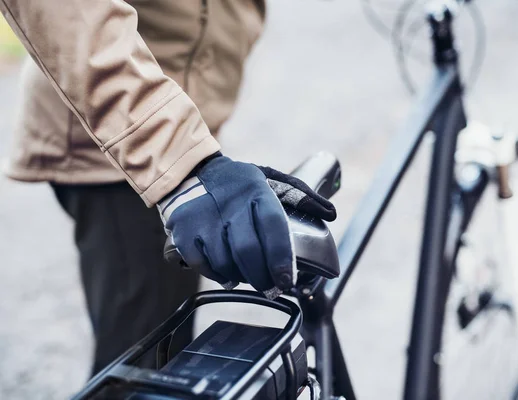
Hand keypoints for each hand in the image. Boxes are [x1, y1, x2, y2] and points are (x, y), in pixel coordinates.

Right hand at [158, 153, 335, 298]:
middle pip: (247, 251)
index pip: (272, 226)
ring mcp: (203, 219)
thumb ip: (301, 196)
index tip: (286, 280)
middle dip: (263, 277)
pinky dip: (217, 274)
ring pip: (225, 262)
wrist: (191, 173)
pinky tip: (227, 271)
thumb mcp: (271, 179)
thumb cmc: (240, 183)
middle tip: (272, 287)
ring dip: (240, 277)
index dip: (281, 257)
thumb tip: (330, 214)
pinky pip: (202, 265)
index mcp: (255, 191)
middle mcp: (229, 205)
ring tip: (249, 276)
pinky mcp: (184, 232)